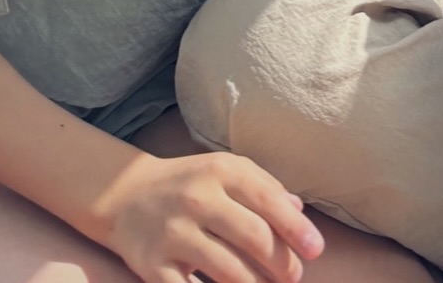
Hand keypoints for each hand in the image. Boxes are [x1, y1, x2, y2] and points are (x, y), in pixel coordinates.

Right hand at [98, 150, 321, 282]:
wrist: (126, 195)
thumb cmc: (190, 183)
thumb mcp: (226, 170)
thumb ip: (264, 187)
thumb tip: (299, 210)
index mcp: (221, 172)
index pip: (268, 201)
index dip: (296, 229)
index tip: (316, 250)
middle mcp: (197, 200)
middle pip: (253, 237)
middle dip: (281, 263)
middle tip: (294, 276)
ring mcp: (173, 234)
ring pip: (228, 270)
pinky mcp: (152, 266)